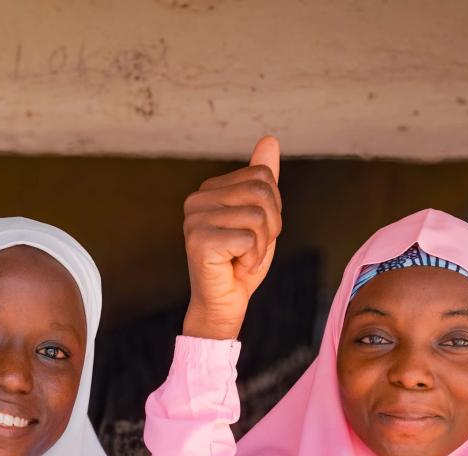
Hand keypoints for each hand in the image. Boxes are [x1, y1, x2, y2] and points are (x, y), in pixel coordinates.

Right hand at [181, 135, 281, 339]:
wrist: (224, 303)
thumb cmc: (240, 261)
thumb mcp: (260, 216)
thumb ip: (262, 180)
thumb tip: (269, 140)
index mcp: (209, 190)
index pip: (263, 177)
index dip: (273, 208)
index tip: (255, 232)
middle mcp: (196, 200)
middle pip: (262, 192)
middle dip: (270, 225)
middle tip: (251, 247)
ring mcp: (193, 220)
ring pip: (258, 217)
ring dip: (261, 245)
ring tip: (241, 258)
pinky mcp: (198, 241)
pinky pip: (249, 239)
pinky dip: (252, 258)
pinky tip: (234, 268)